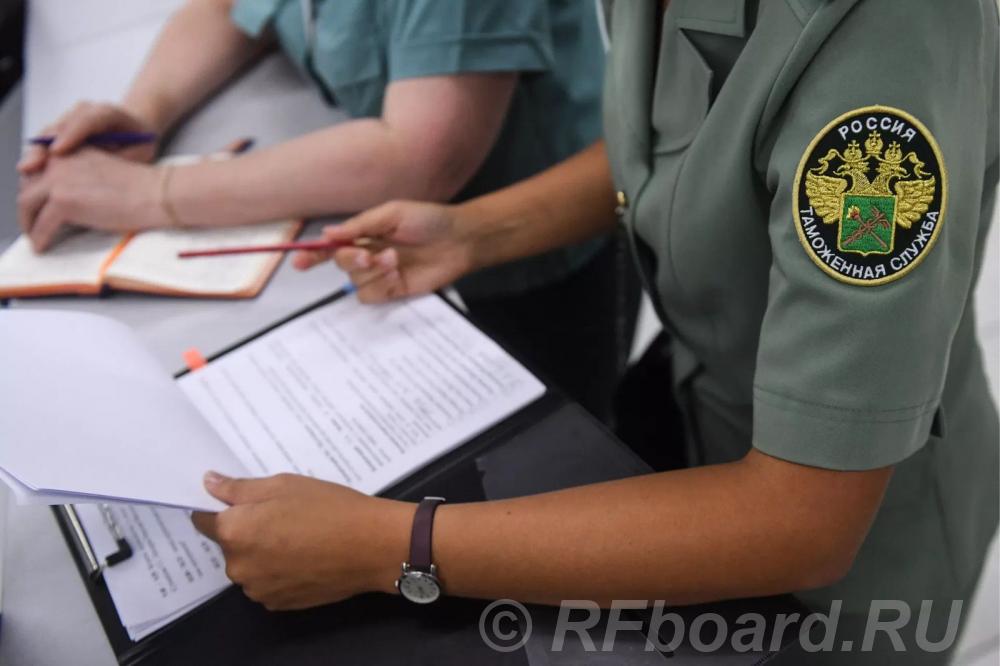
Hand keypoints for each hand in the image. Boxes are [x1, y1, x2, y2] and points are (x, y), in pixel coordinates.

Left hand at [17, 149, 167, 251]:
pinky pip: (42, 225)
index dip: (34, 190)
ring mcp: (59, 180)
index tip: (36, 206)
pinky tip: (43, 246)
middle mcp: (60, 160)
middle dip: (27, 208)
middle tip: (31, 224)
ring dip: (28, 223)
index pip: (39, 170)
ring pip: (27, 204)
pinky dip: (40, 238)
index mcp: (73, 151)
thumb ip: (82, 177)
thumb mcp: (105, 172)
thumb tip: (67, 202)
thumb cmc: (143, 188)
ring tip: (35, 237)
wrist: (158, 194)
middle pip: (28, 185)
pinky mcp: (63, 201)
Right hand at [18, 102, 158, 174]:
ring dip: (36, 154)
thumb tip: (106, 175)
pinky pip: (45, 144)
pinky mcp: (60, 133)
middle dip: (45, 146)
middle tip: (34, 164)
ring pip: (47, 135)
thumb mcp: (143, 149)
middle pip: (59, 127)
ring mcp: (69, 121)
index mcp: (108, 113)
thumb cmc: (140, 141)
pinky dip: (38, 159)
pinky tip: (33, 175)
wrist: (135, 129)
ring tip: (28, 170)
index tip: (58, 151)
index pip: (88, 119)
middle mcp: (83, 112)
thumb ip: (124, 158)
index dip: (71, 134)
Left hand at [191, 472, 412, 609]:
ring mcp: (259, 589)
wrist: (371, 546)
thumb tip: (208, 483)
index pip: (204, 519)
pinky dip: (279, 570)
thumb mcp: (284, 484)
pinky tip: (306, 556)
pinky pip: (268, 582)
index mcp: (234, 532)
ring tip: (300, 535)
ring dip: (263, 552)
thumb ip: (240, 488)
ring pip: (250, 564)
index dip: (219, 507)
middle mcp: (238, 566)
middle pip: (230, 544)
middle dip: (248, 529)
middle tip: (283, 513)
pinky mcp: (279, 603)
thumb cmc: (329, 507)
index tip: (240, 501)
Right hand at [293, 201, 476, 302]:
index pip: (332, 245)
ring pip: (355, 281)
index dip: (313, 254)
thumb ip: (359, 225)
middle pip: (341, 264)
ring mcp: (380, 274)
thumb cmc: (429, 220)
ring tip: (395, 260)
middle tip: (368, 254)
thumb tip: (329, 233)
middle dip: (350, 260)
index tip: (299, 261)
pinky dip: (381, 286)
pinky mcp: (393, 291)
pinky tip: (397, 276)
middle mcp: (368, 254)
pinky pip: (371, 295)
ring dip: (372, 272)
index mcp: (365, 234)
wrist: (459, 240)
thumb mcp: (392, 213)